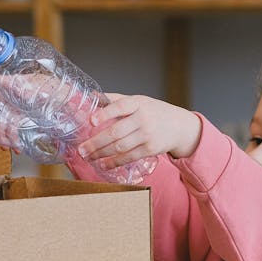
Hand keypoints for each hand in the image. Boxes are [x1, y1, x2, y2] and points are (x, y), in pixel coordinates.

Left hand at [78, 94, 201, 168]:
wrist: (180, 126)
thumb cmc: (154, 111)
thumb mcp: (139, 101)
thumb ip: (116, 100)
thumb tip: (93, 96)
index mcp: (138, 103)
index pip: (120, 106)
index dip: (104, 113)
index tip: (91, 121)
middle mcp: (143, 118)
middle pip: (116, 132)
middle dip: (96, 142)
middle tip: (81, 149)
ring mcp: (147, 135)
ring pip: (120, 147)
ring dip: (101, 154)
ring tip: (88, 156)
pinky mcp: (150, 149)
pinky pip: (129, 157)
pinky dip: (114, 162)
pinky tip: (103, 164)